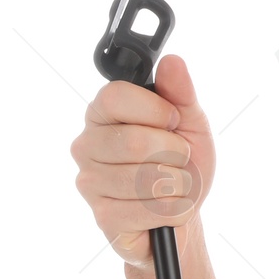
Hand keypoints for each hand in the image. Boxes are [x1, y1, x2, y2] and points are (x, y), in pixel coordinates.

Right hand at [70, 54, 216, 269]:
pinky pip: (149, 209)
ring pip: (146, 178)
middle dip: (175, 152)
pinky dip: (174, 209)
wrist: (186, 212)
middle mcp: (87, 145)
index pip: (115, 96)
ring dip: (179, 183)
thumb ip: (181, 93)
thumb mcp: (191, 123)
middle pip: (134, 141)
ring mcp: (90, 182)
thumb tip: (172, 61)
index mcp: (104, 114)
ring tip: (174, 183)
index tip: (174, 120)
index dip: (155, 109)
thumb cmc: (184, 163)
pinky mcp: (103, 216)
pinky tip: (166, 207)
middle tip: (179, 157)